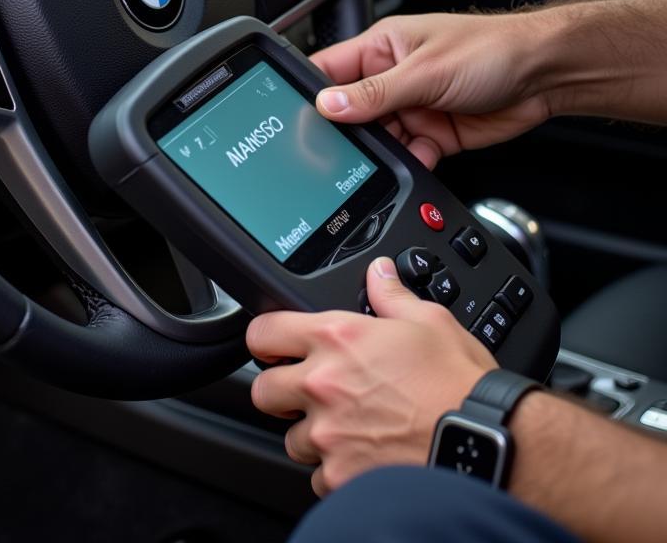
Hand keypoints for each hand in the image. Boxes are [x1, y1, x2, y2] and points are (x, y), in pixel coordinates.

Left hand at [247, 256, 495, 495]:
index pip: (263, 332)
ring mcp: (328, 434)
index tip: (275, 346)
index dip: (266, 339)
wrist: (487, 444)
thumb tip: (379, 273)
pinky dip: (336, 472)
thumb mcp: (431, 322)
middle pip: (264, 390)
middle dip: (282, 390)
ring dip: (312, 434)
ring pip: (292, 438)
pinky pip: (319, 477)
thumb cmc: (462, 386)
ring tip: (347, 428)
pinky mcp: (341, 476)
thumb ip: (393, 295)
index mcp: (338, 339)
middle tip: (309, 392)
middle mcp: (323, 385)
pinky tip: (362, 459)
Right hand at [311, 12, 553, 168]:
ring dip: (381, 151)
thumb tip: (329, 105)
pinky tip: (417, 157)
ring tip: (387, 152)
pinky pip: (408, 154)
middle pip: (351, 111)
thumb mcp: (425, 72)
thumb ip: (375, 93)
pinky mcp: (433, 133)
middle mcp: (392, 77)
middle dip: (347, 131)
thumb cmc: (492, 50)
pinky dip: (409, 162)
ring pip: (379, 138)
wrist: (547, 74)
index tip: (298, 119)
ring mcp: (412, 107)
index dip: (311, 93)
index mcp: (381, 48)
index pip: (329, 70)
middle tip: (338, 149)